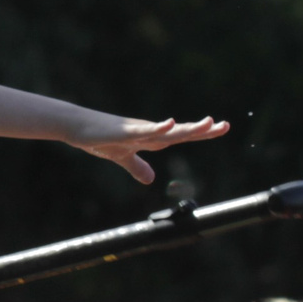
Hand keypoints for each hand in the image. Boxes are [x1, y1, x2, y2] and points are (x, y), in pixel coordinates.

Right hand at [68, 113, 230, 183]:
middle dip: (204, 130)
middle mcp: (150, 132)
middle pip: (182, 132)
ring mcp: (139, 130)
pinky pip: (144, 130)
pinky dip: (158, 127)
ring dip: (188, 128)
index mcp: (152, 138)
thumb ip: (137, 167)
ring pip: (168, 131)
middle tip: (225, 125)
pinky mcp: (125, 131)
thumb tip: (150, 180)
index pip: (183, 136)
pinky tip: (171, 123)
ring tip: (208, 122)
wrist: (77, 127)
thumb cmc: (99, 138)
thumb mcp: (122, 158)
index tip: (223, 128)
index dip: (202, 134)